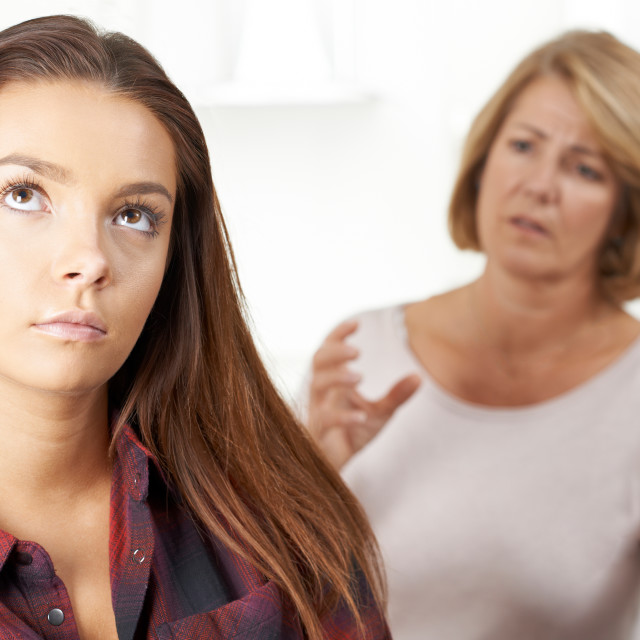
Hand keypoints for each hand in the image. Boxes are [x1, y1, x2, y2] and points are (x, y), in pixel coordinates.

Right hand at [307, 319, 420, 468]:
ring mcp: (315, 412)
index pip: (329, 350)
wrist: (334, 470)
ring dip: (337, 377)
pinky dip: (342, 416)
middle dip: (335, 352)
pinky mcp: (316, 434)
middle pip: (318, 361)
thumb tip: (420, 376)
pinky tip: (361, 417)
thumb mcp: (380, 413)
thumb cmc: (352, 435)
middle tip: (357, 351)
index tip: (357, 323)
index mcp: (332, 382)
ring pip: (317, 385)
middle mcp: (320, 393)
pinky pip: (325, 420)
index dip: (338, 335)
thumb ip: (396, 395)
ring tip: (359, 376)